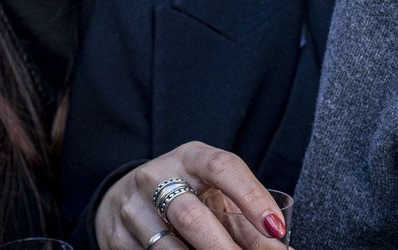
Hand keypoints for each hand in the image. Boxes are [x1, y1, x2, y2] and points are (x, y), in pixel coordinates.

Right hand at [94, 142, 288, 248]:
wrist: (123, 196)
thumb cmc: (186, 193)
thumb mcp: (214, 194)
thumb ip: (246, 222)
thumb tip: (281, 248)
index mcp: (190, 157)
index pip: (223, 168)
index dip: (252, 197)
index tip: (275, 227)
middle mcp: (156, 176)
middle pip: (191, 216)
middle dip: (223, 247)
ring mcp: (132, 208)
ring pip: (167, 247)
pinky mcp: (116, 237)